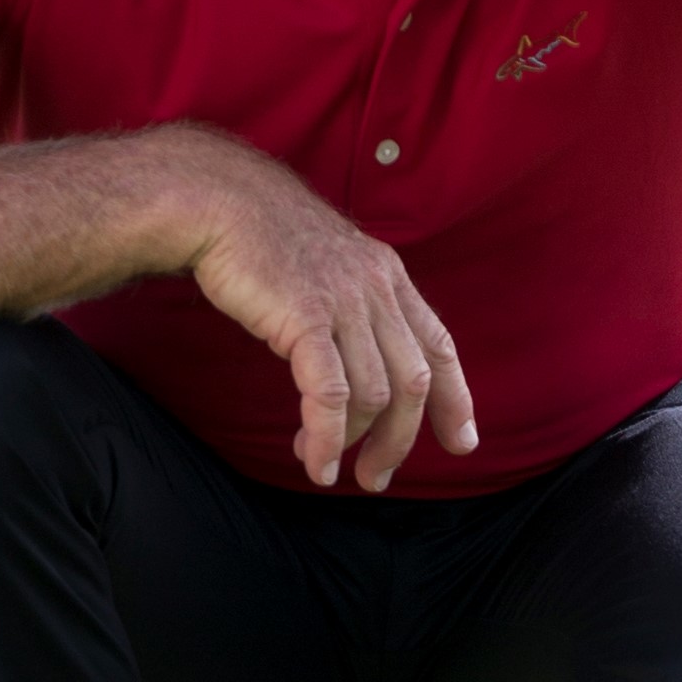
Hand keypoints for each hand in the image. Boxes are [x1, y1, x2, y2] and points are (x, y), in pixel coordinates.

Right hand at [176, 152, 478, 491]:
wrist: (219, 202)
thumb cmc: (260, 238)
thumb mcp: (327, 268)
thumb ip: (351, 308)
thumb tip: (352, 363)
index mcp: (387, 276)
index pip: (439, 345)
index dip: (457, 399)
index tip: (462, 442)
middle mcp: (376, 290)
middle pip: (413, 382)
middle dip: (400, 440)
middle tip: (375, 478)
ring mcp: (345, 304)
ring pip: (374, 395)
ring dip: (350, 442)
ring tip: (322, 464)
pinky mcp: (307, 318)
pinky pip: (330, 394)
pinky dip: (326, 437)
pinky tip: (313, 460)